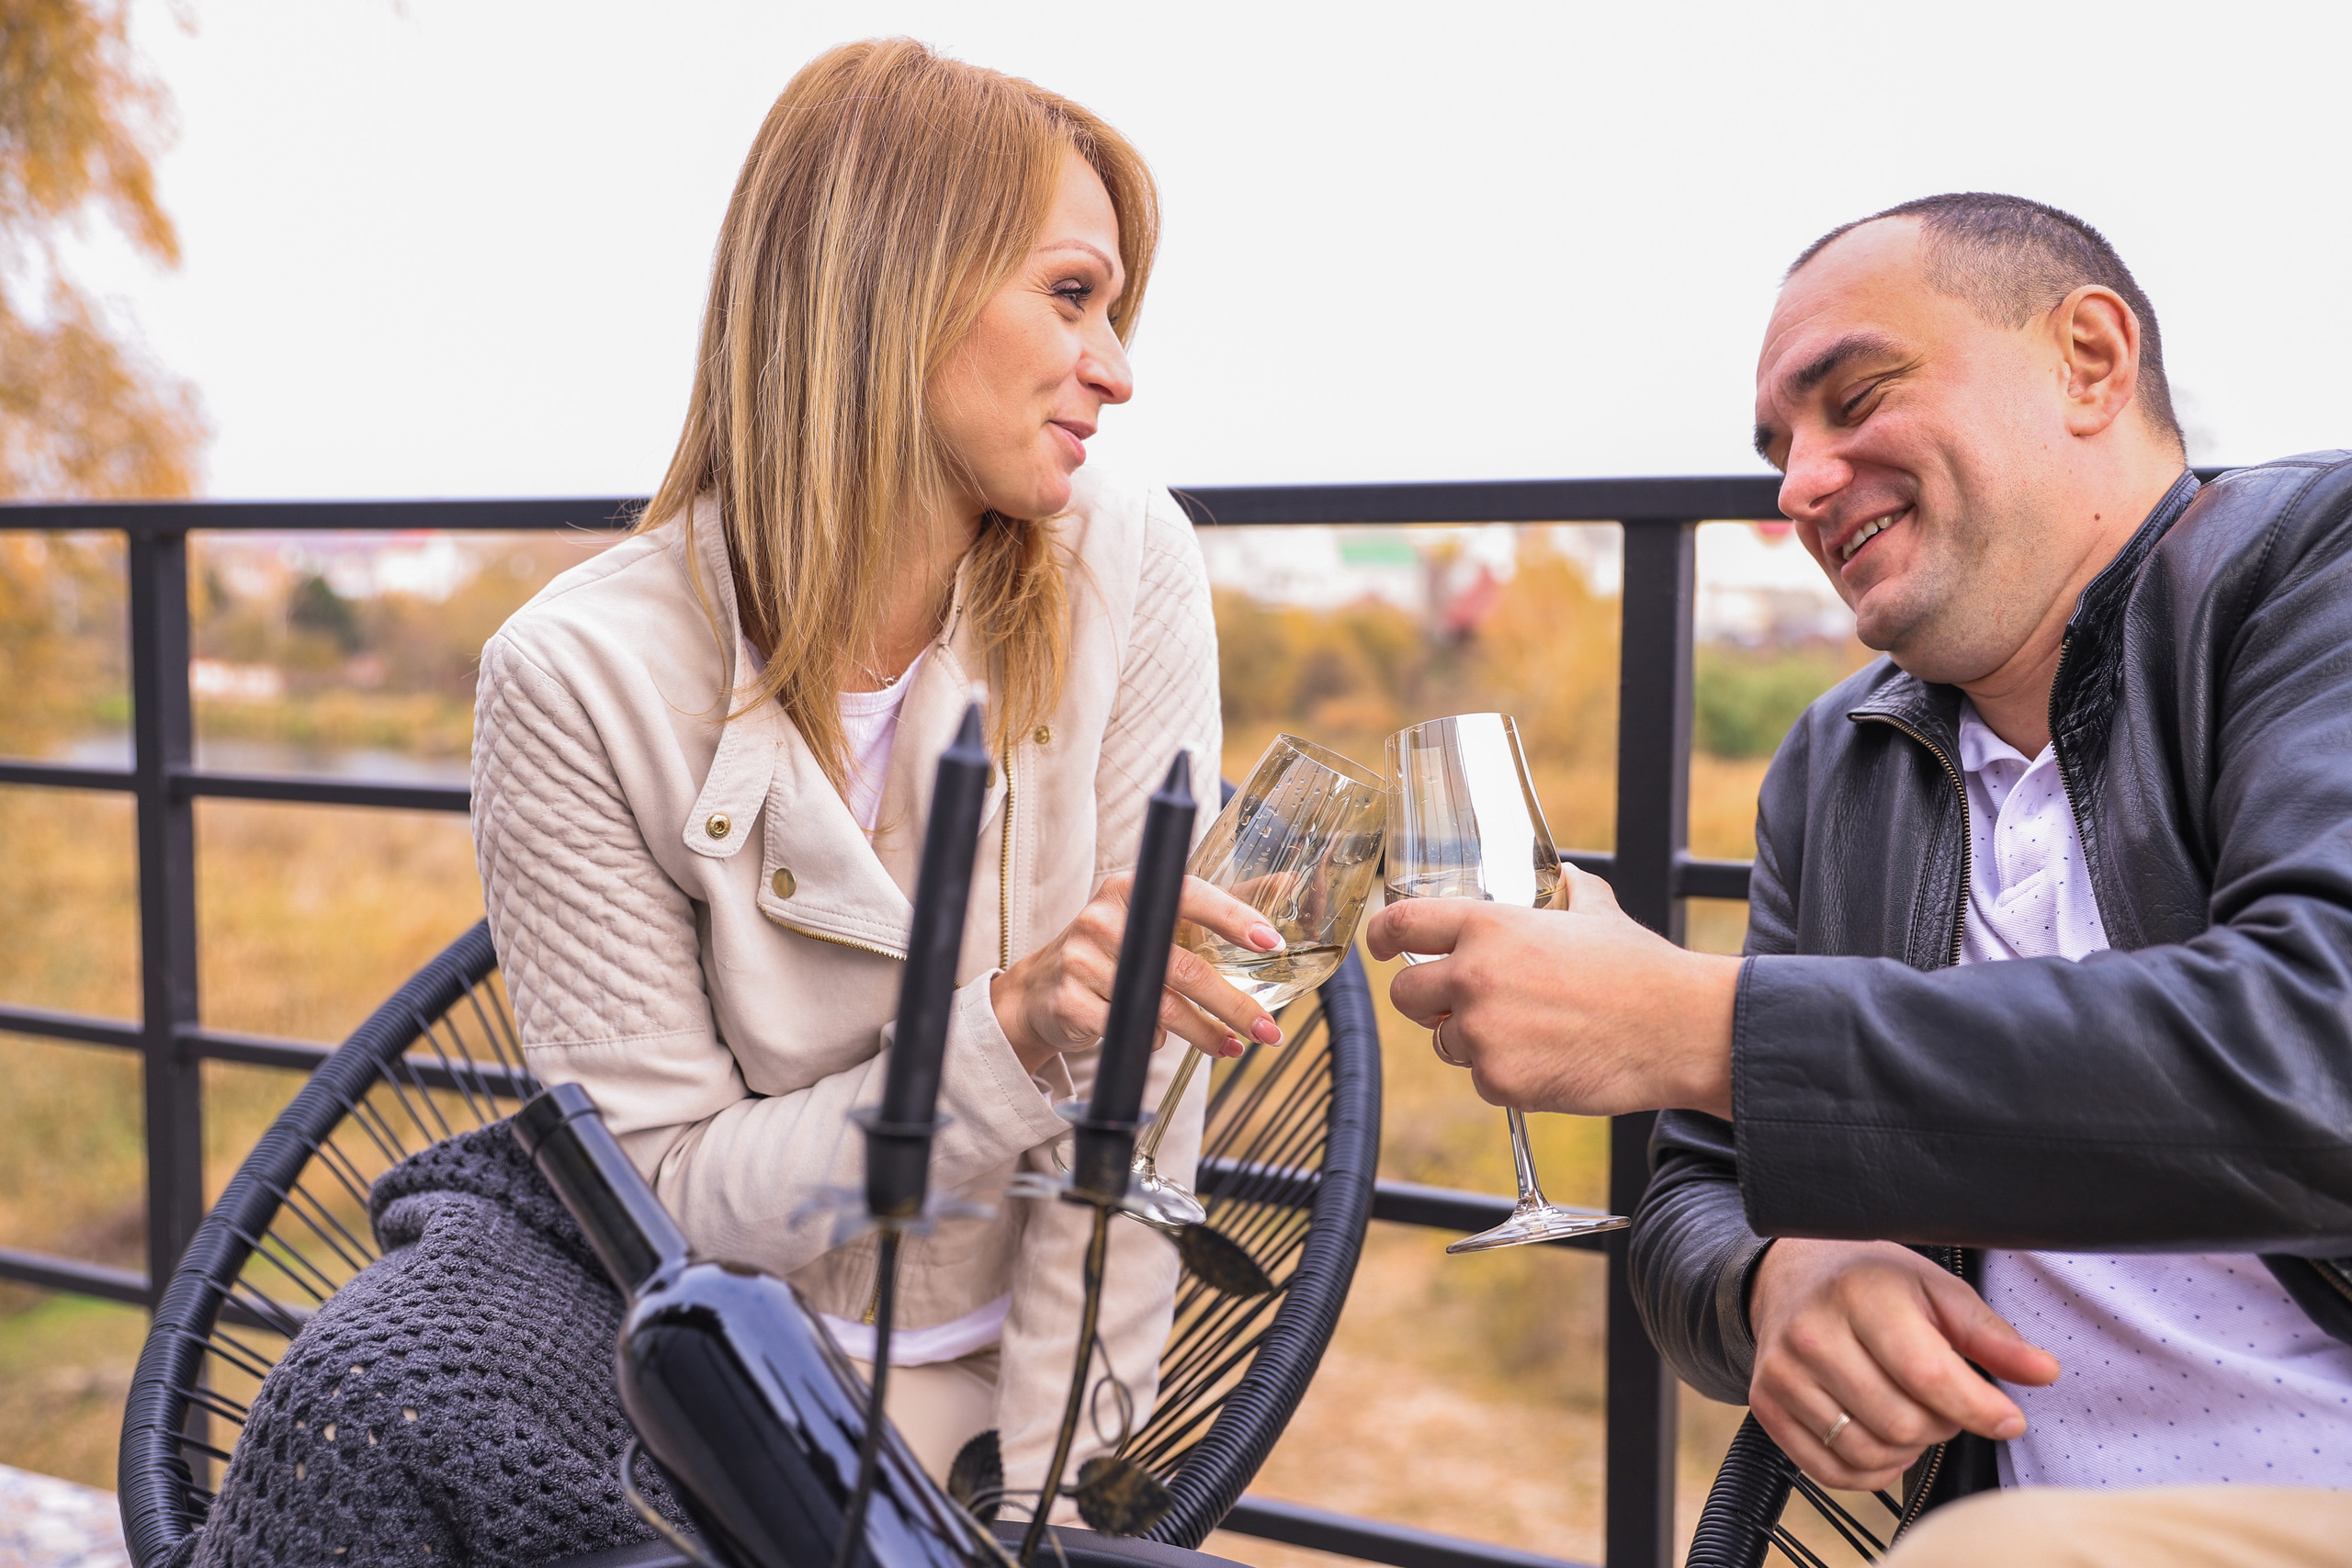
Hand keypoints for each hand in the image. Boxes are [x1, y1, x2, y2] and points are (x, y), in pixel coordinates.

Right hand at [991, 873, 1284, 1074]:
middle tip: (1267, 1029)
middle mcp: (1103, 919)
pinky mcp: (1070, 1001)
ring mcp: (1082, 960)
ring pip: (1162, 1006)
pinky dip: (1153, 1039)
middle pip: (1184, 967)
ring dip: (1206, 1033)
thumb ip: (1222, 903)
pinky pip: (1130, 1030)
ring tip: (1233, 1046)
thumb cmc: (1113, 949)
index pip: (1189, 896)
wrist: (1040, 989)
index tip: (1270, 942)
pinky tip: (1160, 1040)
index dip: (1232, 917)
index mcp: (1129, 889)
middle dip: (1234, 1005)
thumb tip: (1289, 882)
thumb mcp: (1156, 917)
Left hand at [1365, 866, 1739, 1117]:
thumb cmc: (1640, 970)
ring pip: (1443, 1043)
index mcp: (1488, 927)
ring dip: (1473, 1043)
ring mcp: (1482, 1033)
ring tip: (1530, 1034)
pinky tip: (1548, 1062)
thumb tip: (1567, 875)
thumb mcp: (1599, 912)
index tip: (1378, 946)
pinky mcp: (1498, 1082)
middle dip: (1426, 1002)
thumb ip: (1570, 891)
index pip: (1402, 924)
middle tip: (1464, 1006)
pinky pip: (1479, 1081)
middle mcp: (1473, 977)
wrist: (1676, 1029)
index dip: (1381, 936)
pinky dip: (1505, 1078)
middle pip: (1405, 994)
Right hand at [1748, 1238, 2060, 1490]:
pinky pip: (1833, 1472)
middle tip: (1945, 1401)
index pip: (1928, 1375)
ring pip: (1870, 1453)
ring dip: (1909, 1448)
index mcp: (1860, 1294)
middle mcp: (1812, 1334)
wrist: (1794, 1277)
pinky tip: (1882, 1436)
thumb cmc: (1875, 1284)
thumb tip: (2043, 1372)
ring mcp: (1782, 1373)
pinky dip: (1872, 1469)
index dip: (1980, 1408)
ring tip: (1913, 1414)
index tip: (2009, 1418)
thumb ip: (1991, 1335)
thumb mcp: (1938, 1291)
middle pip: (1903, 1423)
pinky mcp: (1767, 1405)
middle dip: (1943, 1424)